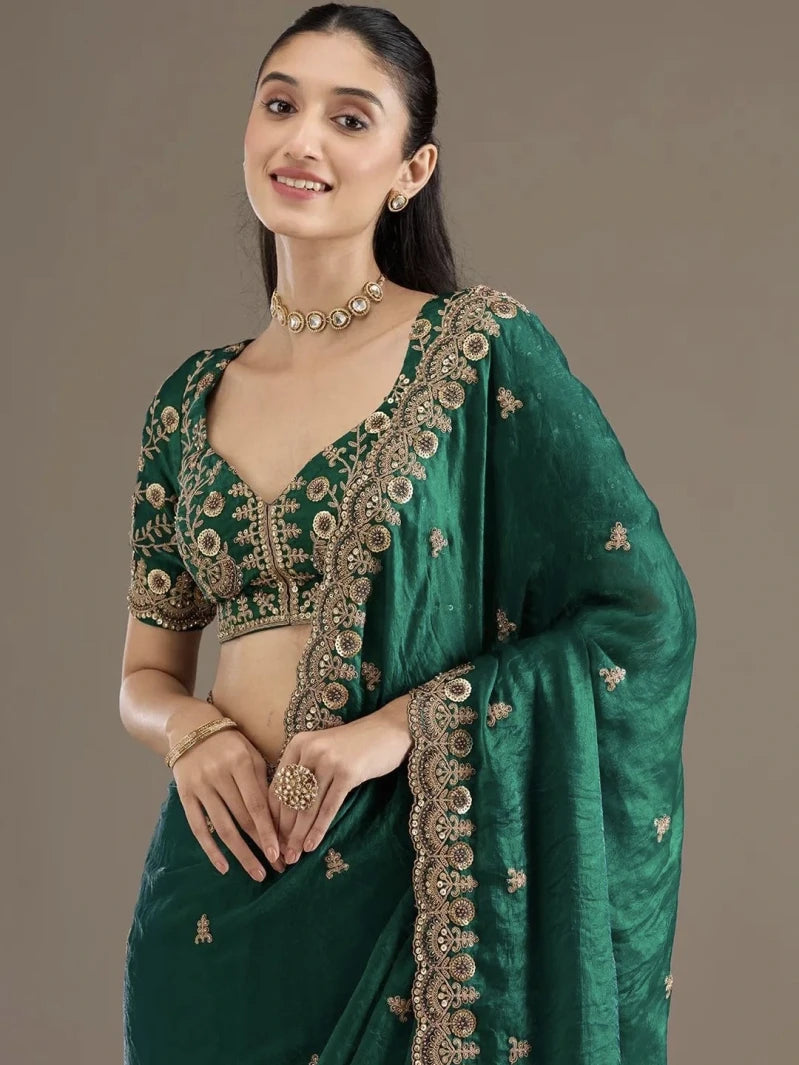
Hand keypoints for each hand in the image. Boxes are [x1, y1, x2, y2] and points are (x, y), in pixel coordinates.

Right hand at [172, 724, 286, 879]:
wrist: (191, 727)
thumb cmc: (231, 744)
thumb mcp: (251, 754)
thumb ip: (263, 783)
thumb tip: (281, 819)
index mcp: (240, 762)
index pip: (257, 804)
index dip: (269, 831)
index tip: (281, 853)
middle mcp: (219, 775)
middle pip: (242, 819)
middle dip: (261, 846)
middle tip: (277, 868)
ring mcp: (200, 786)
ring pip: (223, 828)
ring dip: (241, 854)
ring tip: (256, 873)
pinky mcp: (185, 795)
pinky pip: (198, 827)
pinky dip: (211, 850)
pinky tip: (225, 867)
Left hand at [269, 693, 412, 864]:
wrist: (389, 730)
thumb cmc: (355, 745)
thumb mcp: (323, 750)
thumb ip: (304, 772)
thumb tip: (286, 813)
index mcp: (298, 744)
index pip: (278, 786)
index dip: (273, 815)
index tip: (271, 838)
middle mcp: (310, 750)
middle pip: (290, 798)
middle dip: (283, 830)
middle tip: (279, 854)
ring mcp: (329, 761)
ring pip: (307, 806)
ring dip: (298, 835)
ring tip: (293, 856)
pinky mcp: (348, 773)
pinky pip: (328, 807)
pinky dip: (318, 829)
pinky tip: (311, 845)